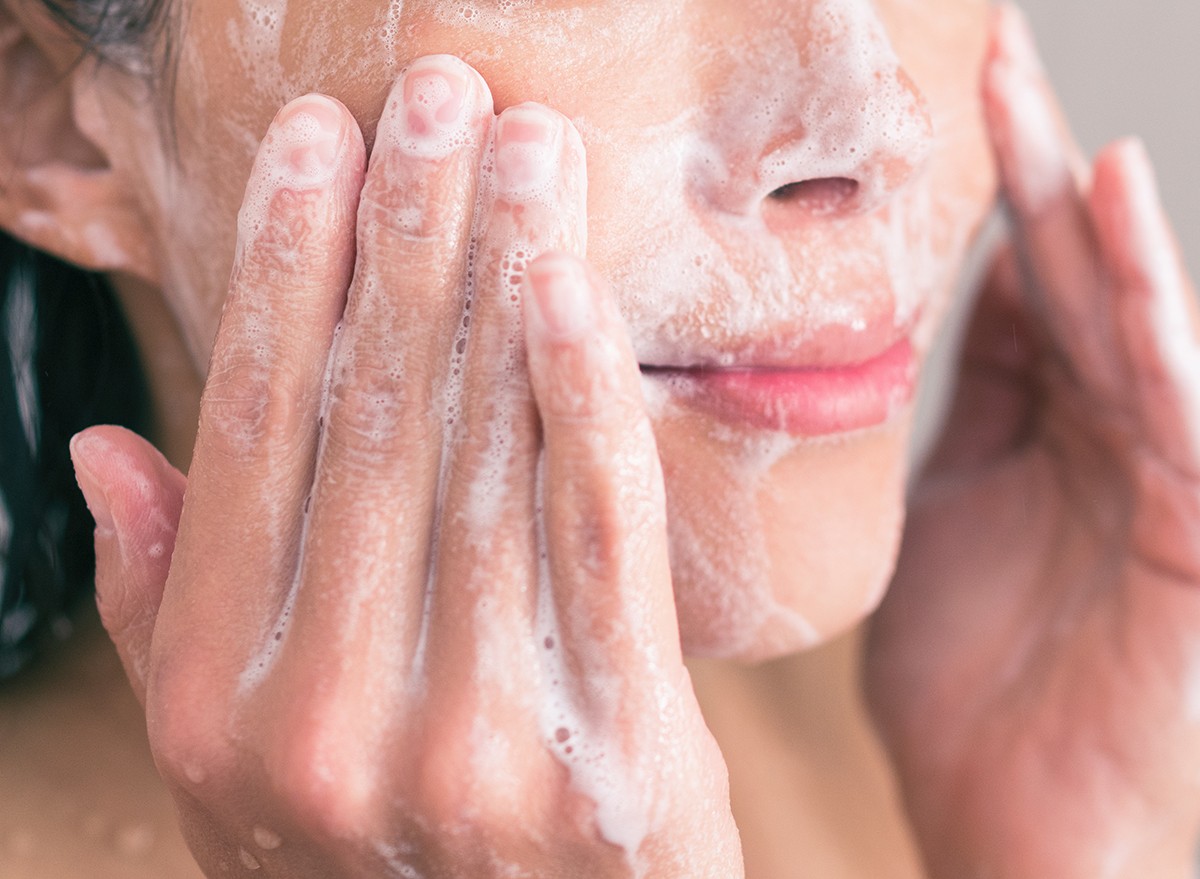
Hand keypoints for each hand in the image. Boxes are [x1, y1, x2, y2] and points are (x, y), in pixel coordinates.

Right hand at [69, 56, 740, 877]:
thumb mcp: (238, 772)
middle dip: (403, 237)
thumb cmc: (381, 870)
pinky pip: (597, 538)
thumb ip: (171, 614)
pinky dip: (583, 399)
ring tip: (519, 148)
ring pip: (484, 456)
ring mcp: (474, 740)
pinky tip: (570, 285)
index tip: (311, 149)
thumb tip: (109, 454)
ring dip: (500, 278)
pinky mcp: (613, 752)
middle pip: (372, 420)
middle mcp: (330, 717)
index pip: (250, 440)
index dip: (278, 276)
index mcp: (222, 707)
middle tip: (432, 99)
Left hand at [866, 6, 1199, 876]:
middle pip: (1064, 280)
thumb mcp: (928, 525)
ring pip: (1125, 323)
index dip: (979, 197)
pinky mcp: (1189, 529)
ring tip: (1058, 118)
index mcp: (1031, 431)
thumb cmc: (962, 687)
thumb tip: (918, 318)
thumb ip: (943, 421)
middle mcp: (1096, 436)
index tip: (935, 101)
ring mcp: (1150, 475)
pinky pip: (1171, 404)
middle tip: (989, 56)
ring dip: (1096, 222)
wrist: (1005, 816)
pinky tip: (1118, 227)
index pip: (1010, 288)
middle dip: (1029, 172)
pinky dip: (1150, 316)